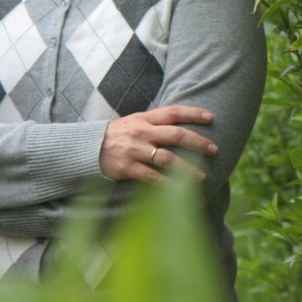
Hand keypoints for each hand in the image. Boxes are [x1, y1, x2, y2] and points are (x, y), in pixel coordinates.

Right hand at [98, 105, 216, 183]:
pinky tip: (182, 190)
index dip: (193, 113)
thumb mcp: (135, 121)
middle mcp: (142, 133)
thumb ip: (156, 121)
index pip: (173, 112)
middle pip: (176, 135)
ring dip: (188, 168)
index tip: (211, 117)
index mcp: (145, 119)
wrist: (87, 148)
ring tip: (202, 176)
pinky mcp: (128, 168)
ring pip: (167, 158)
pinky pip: (152, 177)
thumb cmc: (118, 135)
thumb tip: (184, 122)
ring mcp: (135, 151)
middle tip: (214, 149)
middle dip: (198, 142)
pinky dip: (168, 184)